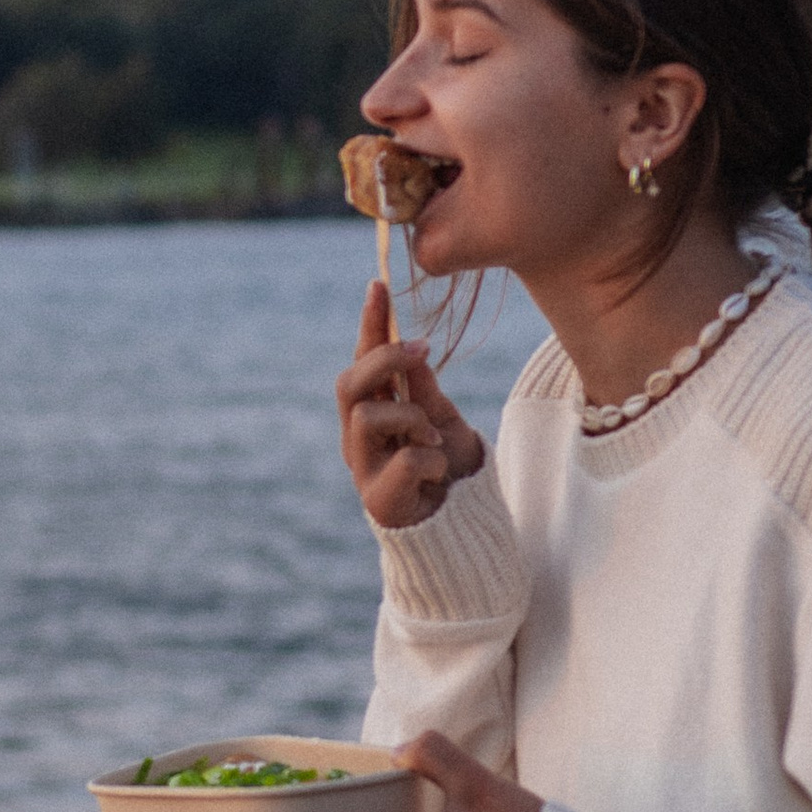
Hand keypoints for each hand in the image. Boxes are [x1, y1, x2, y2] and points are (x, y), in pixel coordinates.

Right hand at [336, 281, 486, 528]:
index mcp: (373, 411)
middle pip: (348, 384)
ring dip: (410, 418)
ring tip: (433, 437)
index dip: (369, 324)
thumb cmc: (448, 470)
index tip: (379, 285)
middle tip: (423, 351)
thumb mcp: (443, 419)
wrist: (463, 527)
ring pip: (367, 418)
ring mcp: (362, 468)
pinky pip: (402, 461)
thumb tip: (413, 350)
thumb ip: (424, 390)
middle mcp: (357, 437)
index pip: (363, 360)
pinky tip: (438, 472)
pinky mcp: (377, 500)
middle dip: (383, 360)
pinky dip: (429, 460)